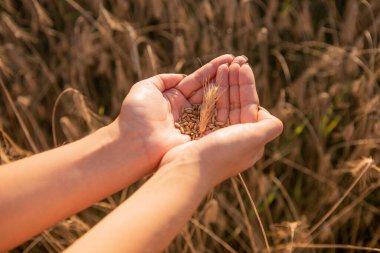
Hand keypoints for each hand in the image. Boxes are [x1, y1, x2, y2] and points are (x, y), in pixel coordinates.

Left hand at [107, 54, 237, 173]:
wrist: (135, 144)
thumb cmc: (137, 115)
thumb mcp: (145, 88)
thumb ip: (162, 79)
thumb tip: (180, 76)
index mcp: (173, 99)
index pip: (196, 81)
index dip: (212, 70)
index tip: (228, 58)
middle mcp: (186, 111)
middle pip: (209, 90)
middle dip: (225, 77)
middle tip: (242, 62)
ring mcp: (195, 124)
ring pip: (216, 103)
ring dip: (229, 88)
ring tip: (243, 71)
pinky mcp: (200, 136)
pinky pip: (217, 119)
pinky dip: (228, 106)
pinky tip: (240, 92)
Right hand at [160, 63, 282, 186]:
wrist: (189, 169)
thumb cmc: (223, 153)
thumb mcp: (254, 139)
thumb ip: (269, 127)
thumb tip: (275, 120)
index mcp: (249, 137)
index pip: (251, 105)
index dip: (248, 85)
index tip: (243, 66)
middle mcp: (235, 136)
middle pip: (238, 102)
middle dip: (236, 81)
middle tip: (233, 60)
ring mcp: (217, 134)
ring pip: (223, 103)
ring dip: (224, 84)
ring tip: (223, 65)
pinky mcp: (202, 133)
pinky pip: (209, 109)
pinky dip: (210, 94)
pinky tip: (210, 80)